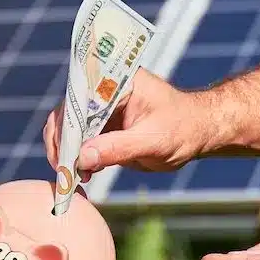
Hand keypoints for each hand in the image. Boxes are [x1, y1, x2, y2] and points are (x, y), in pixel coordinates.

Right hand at [43, 68, 207, 178]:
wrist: (198, 133)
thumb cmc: (183, 128)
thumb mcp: (153, 140)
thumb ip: (118, 147)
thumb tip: (81, 158)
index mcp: (117, 80)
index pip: (79, 99)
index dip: (66, 126)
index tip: (66, 155)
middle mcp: (104, 89)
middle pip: (67, 114)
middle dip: (62, 144)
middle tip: (65, 174)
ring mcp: (101, 108)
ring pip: (68, 129)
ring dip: (66, 154)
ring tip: (75, 179)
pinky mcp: (102, 126)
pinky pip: (79, 141)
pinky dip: (76, 159)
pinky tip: (83, 177)